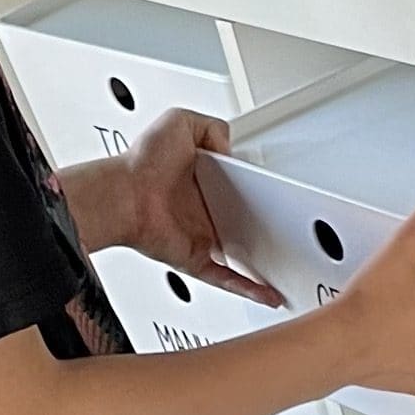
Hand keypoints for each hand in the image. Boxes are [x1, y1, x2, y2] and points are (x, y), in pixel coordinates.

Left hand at [118, 110, 281, 305]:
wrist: (123, 196)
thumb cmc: (141, 163)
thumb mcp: (180, 122)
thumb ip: (210, 127)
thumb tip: (228, 146)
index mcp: (201, 182)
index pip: (238, 189)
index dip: (258, 192)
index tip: (278, 196)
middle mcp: (201, 212)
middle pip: (242, 223)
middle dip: (265, 229)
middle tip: (291, 230)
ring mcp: (200, 238)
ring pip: (240, 255)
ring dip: (262, 264)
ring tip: (290, 266)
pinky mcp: (196, 260)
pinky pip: (227, 279)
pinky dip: (249, 288)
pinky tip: (268, 292)